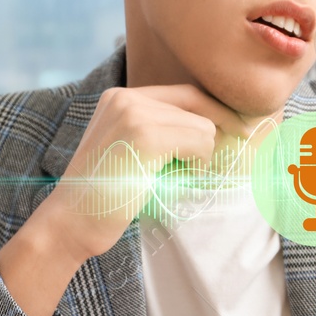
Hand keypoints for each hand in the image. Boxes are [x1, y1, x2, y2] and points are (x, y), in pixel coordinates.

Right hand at [0, 84, 253, 315]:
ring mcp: (132, 113)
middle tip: (244, 137)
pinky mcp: (143, 135)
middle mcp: (125, 98)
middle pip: (195, 100)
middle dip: (224, 121)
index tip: (237, 126)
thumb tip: (216, 130)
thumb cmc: (104, 198)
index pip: (182, 92)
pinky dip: (198, 163)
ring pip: (201, 124)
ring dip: (202, 155)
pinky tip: (181, 177)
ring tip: (181, 176)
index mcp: (119, 98)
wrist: (70, 223)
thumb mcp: (131, 154)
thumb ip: (161, 134)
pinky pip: (199, 141)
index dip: (214, 109)